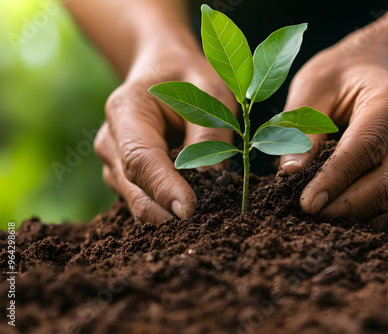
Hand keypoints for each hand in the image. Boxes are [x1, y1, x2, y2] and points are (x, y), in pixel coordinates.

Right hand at [94, 48, 237, 223]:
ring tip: (204, 208)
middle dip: (168, 211)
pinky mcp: (123, 178)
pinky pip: (143, 201)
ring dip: (169, 211)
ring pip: (138, 201)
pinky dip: (166, 208)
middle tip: (207, 222)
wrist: (163, 71)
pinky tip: (190, 202)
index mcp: (125, 110)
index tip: (189, 210)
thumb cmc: (188, 79)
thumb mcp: (209, 91)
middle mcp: (110, 140)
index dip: (163, 187)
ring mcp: (112, 162)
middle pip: (135, 188)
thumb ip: (208, 132)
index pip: (140, 158)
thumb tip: (210, 177)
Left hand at [279, 31, 387, 228]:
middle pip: (383, 186)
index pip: (364, 151)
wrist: (380, 69)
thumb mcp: (312, 88)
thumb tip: (290, 174)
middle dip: (342, 209)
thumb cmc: (340, 76)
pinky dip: (360, 215)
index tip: (305, 204)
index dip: (334, 181)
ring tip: (314, 216)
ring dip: (350, 217)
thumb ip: (300, 128)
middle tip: (303, 217)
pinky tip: (332, 210)